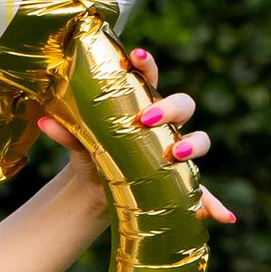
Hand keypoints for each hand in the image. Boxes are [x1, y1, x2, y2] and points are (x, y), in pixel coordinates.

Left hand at [39, 41, 238, 226]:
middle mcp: (166, 125)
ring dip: (195, 143)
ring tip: (177, 153)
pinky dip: (214, 204)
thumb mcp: (77, 144)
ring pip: (200, 139)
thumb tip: (45, 122)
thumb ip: (66, 133)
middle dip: (170, 108)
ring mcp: (177, 151)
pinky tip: (225, 217)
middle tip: (148, 118)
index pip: (149, 78)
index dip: (147, 64)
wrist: (95, 189)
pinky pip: (204, 190)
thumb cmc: (91, 153)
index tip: (136, 54)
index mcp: (141, 105)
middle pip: (183, 104)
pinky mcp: (180, 181)